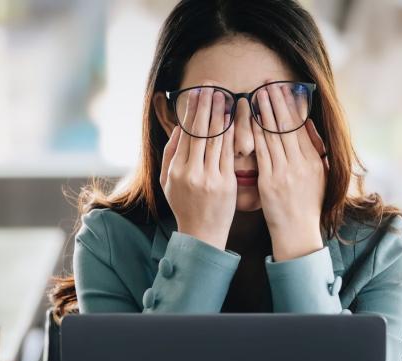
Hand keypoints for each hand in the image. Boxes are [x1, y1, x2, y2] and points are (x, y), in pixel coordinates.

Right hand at [159, 86, 236, 249]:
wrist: (202, 234)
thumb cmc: (185, 206)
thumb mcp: (167, 182)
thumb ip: (170, 154)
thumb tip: (178, 128)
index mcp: (175, 170)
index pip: (185, 133)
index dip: (192, 110)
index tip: (198, 92)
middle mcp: (191, 172)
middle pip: (199, 131)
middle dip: (206, 105)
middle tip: (212, 85)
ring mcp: (209, 178)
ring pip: (215, 139)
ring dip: (220, 114)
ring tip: (224, 95)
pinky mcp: (226, 184)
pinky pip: (229, 154)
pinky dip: (231, 134)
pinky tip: (234, 120)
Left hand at [251, 84, 328, 259]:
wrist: (298, 234)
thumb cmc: (307, 207)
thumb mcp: (320, 177)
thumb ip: (315, 151)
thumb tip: (309, 126)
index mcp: (314, 161)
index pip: (301, 126)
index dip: (292, 105)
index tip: (284, 87)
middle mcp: (301, 164)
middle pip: (288, 125)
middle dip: (277, 101)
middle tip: (268, 81)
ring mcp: (285, 172)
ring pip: (274, 135)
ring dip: (265, 111)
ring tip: (258, 92)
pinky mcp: (270, 182)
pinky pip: (262, 152)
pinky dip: (255, 133)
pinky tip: (249, 120)